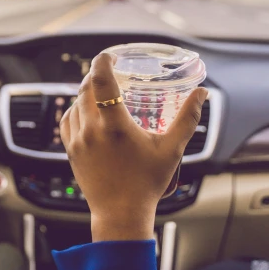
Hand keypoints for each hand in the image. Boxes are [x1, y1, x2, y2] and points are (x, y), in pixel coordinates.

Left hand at [60, 52, 207, 242]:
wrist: (121, 213)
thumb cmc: (147, 183)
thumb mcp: (172, 149)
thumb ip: (187, 118)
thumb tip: (202, 93)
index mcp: (115, 125)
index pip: (100, 80)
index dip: (102, 61)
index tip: (109, 55)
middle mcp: (91, 130)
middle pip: (85, 88)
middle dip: (95, 75)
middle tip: (109, 72)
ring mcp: (77, 141)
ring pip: (74, 104)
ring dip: (86, 93)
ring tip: (101, 92)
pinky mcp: (70, 151)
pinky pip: (66, 121)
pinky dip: (75, 110)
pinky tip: (86, 112)